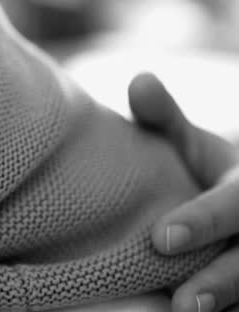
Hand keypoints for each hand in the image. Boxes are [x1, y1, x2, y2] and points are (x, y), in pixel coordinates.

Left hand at [128, 72, 238, 311]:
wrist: (234, 204)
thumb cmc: (199, 171)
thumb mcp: (187, 142)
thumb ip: (165, 118)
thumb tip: (140, 80)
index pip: (238, 204)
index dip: (204, 221)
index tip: (159, 238)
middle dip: (223, 281)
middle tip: (183, 306)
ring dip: (229, 306)